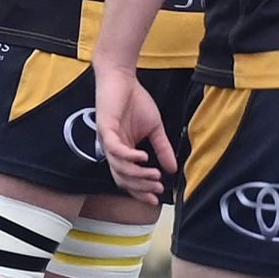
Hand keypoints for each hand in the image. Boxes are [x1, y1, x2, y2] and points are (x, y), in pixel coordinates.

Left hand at [95, 62, 174, 205]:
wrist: (122, 78)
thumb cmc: (135, 101)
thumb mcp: (154, 128)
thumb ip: (162, 148)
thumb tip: (173, 169)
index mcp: (123, 152)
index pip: (129, 179)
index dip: (141, 191)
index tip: (156, 199)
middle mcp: (112, 150)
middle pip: (122, 179)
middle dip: (140, 188)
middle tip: (157, 189)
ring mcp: (107, 140)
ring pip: (118, 167)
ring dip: (137, 175)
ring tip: (154, 175)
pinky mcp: (105, 128)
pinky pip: (114, 149)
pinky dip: (129, 156)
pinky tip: (143, 157)